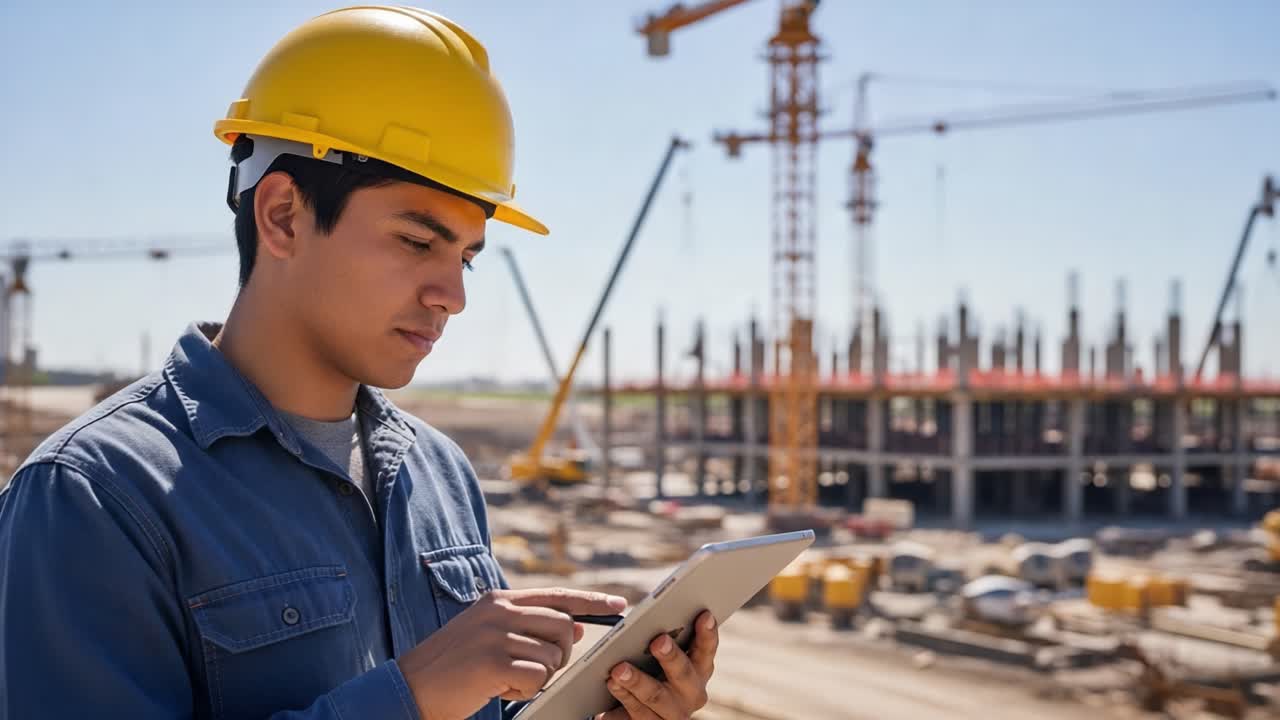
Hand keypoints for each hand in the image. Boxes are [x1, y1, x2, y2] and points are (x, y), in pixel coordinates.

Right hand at [399, 587, 627, 719]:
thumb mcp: (489, 635)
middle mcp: (500, 611)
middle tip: (532, 669)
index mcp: (500, 599)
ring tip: (504, 679)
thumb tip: (576, 626)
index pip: (558, 595)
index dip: (592, 600)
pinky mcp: (494, 662)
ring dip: (537, 677)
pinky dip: (525, 691)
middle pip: (563, 627)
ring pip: (553, 656)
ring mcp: (496, 634)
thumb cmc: (453, 666)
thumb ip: (529, 626)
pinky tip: (499, 689)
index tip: (620, 603)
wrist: (410, 687)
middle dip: (560, 654)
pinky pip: (538, 678)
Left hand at [596, 610, 719, 719]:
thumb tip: (650, 615)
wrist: (640, 709)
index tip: (704, 614)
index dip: (707, 633)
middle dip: (671, 657)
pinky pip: (637, 713)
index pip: (707, 650)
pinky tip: (611, 684)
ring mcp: (672, 714)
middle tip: (658, 641)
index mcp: (699, 669)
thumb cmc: (652, 671)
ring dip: (637, 681)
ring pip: (656, 696)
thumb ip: (664, 637)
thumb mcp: (662, 655)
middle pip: (684, 674)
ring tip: (619, 668)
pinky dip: (623, 696)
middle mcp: (692, 694)